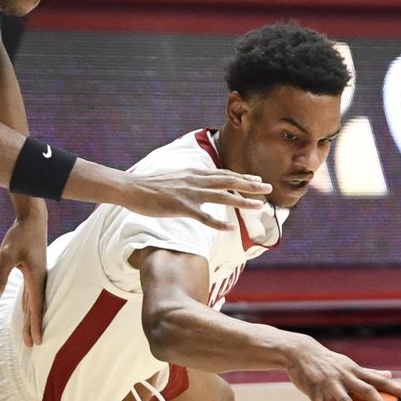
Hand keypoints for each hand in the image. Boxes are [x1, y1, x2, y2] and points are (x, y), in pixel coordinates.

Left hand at [0, 206, 47, 346]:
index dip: (35, 325)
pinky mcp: (33, 270)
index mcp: (36, 278)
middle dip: (33, 326)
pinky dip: (31, 305)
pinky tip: (28, 309)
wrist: (33, 219)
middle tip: (33, 345)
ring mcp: (37, 275)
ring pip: (34, 301)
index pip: (35, 307)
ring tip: (31, 332)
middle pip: (36, 307)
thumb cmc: (20, 235)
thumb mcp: (7, 255)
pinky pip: (32, 293)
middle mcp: (39, 279)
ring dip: (32, 317)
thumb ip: (0, 277)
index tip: (37, 341)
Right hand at [122, 169, 272, 230]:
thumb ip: (190, 180)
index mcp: (194, 173)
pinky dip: (219, 222)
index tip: (257, 180)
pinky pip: (204, 216)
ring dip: (243, 202)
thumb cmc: (151, 186)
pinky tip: (231, 227)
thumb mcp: (175, 178)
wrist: (132, 188)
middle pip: (229, 181)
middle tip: (268, 188)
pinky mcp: (181, 207)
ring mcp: (189, 194)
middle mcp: (196, 180)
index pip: (224, 174)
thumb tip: (200, 183)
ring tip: (259, 207)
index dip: (242, 177)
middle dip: (250, 185)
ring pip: (222, 196)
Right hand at [284, 334, 400, 400]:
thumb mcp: (349, 364)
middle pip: (367, 390)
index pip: (379, 379)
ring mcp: (329, 382)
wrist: (300, 352)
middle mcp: (345, 375)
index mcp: (355, 370)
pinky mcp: (314, 389)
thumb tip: (391, 375)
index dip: (395, 388)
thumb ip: (369, 372)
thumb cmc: (328, 361)